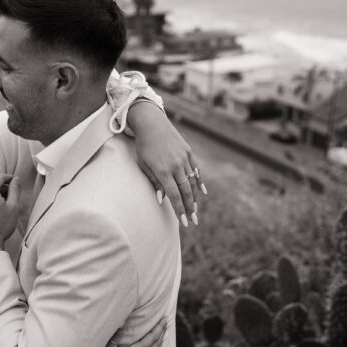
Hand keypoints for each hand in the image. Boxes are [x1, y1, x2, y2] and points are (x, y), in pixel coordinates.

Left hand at [126, 102, 206, 226]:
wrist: (151, 123)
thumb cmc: (143, 146)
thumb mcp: (143, 164)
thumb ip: (153, 182)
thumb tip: (162, 199)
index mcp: (163, 171)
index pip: (174, 196)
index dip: (180, 210)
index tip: (184, 222)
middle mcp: (176, 166)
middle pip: (186, 192)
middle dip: (190, 208)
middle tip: (194, 221)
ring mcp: (184, 158)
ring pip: (192, 182)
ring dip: (194, 197)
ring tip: (195, 210)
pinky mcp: (188, 152)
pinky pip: (196, 170)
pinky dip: (200, 182)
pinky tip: (202, 192)